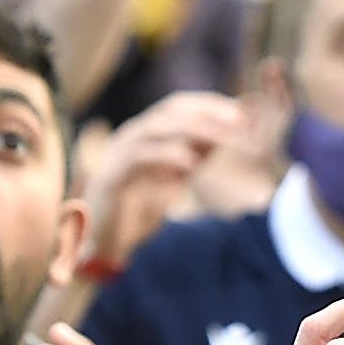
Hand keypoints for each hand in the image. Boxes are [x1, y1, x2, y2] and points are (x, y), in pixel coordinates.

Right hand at [80, 92, 242, 271]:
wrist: (102, 239)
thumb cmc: (138, 209)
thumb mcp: (174, 176)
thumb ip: (195, 155)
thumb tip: (227, 135)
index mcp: (147, 133)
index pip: (179, 105)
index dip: (210, 104)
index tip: (241, 113)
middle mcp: (132, 135)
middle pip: (170, 109)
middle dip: (207, 111)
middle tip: (237, 121)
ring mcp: (119, 151)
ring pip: (157, 127)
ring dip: (193, 129)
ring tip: (223, 138)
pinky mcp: (111, 174)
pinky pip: (139, 156)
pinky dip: (166, 155)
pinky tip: (190, 161)